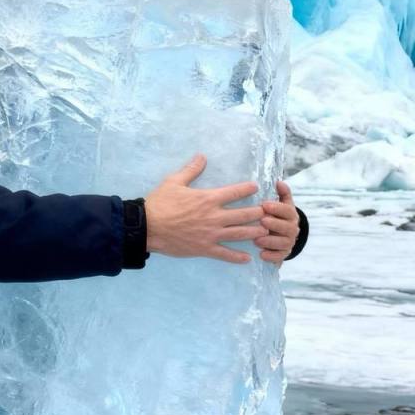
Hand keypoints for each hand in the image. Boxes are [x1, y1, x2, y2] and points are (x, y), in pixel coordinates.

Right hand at [143, 154, 267, 263]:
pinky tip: (247, 258)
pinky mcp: (204, 249)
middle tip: (268, 212)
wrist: (147, 227)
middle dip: (259, 212)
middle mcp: (214, 217)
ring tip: (266, 231)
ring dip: (255, 232)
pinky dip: (237, 257)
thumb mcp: (173, 182)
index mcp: (208, 199)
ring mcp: (211, 234)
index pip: (235, 192)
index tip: (256, 187)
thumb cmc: (159, 203)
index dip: (248, 189)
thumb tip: (202, 156)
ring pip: (240, 234)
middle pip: (244, 214)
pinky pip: (225, 254)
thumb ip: (191, 170)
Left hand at [255, 180, 300, 266]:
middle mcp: (292, 229)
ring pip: (283, 243)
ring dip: (270, 241)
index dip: (277, 208)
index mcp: (291, 214)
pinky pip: (279, 257)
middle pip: (287, 227)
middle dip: (274, 224)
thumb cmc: (277, 216)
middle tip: (262, 221)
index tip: (264, 205)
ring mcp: (289, 242)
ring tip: (257, 240)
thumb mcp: (280, 203)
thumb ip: (281, 193)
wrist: (282, 235)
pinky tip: (261, 255)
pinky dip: (271, 256)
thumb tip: (279, 181)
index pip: (287, 210)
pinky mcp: (283, 254)